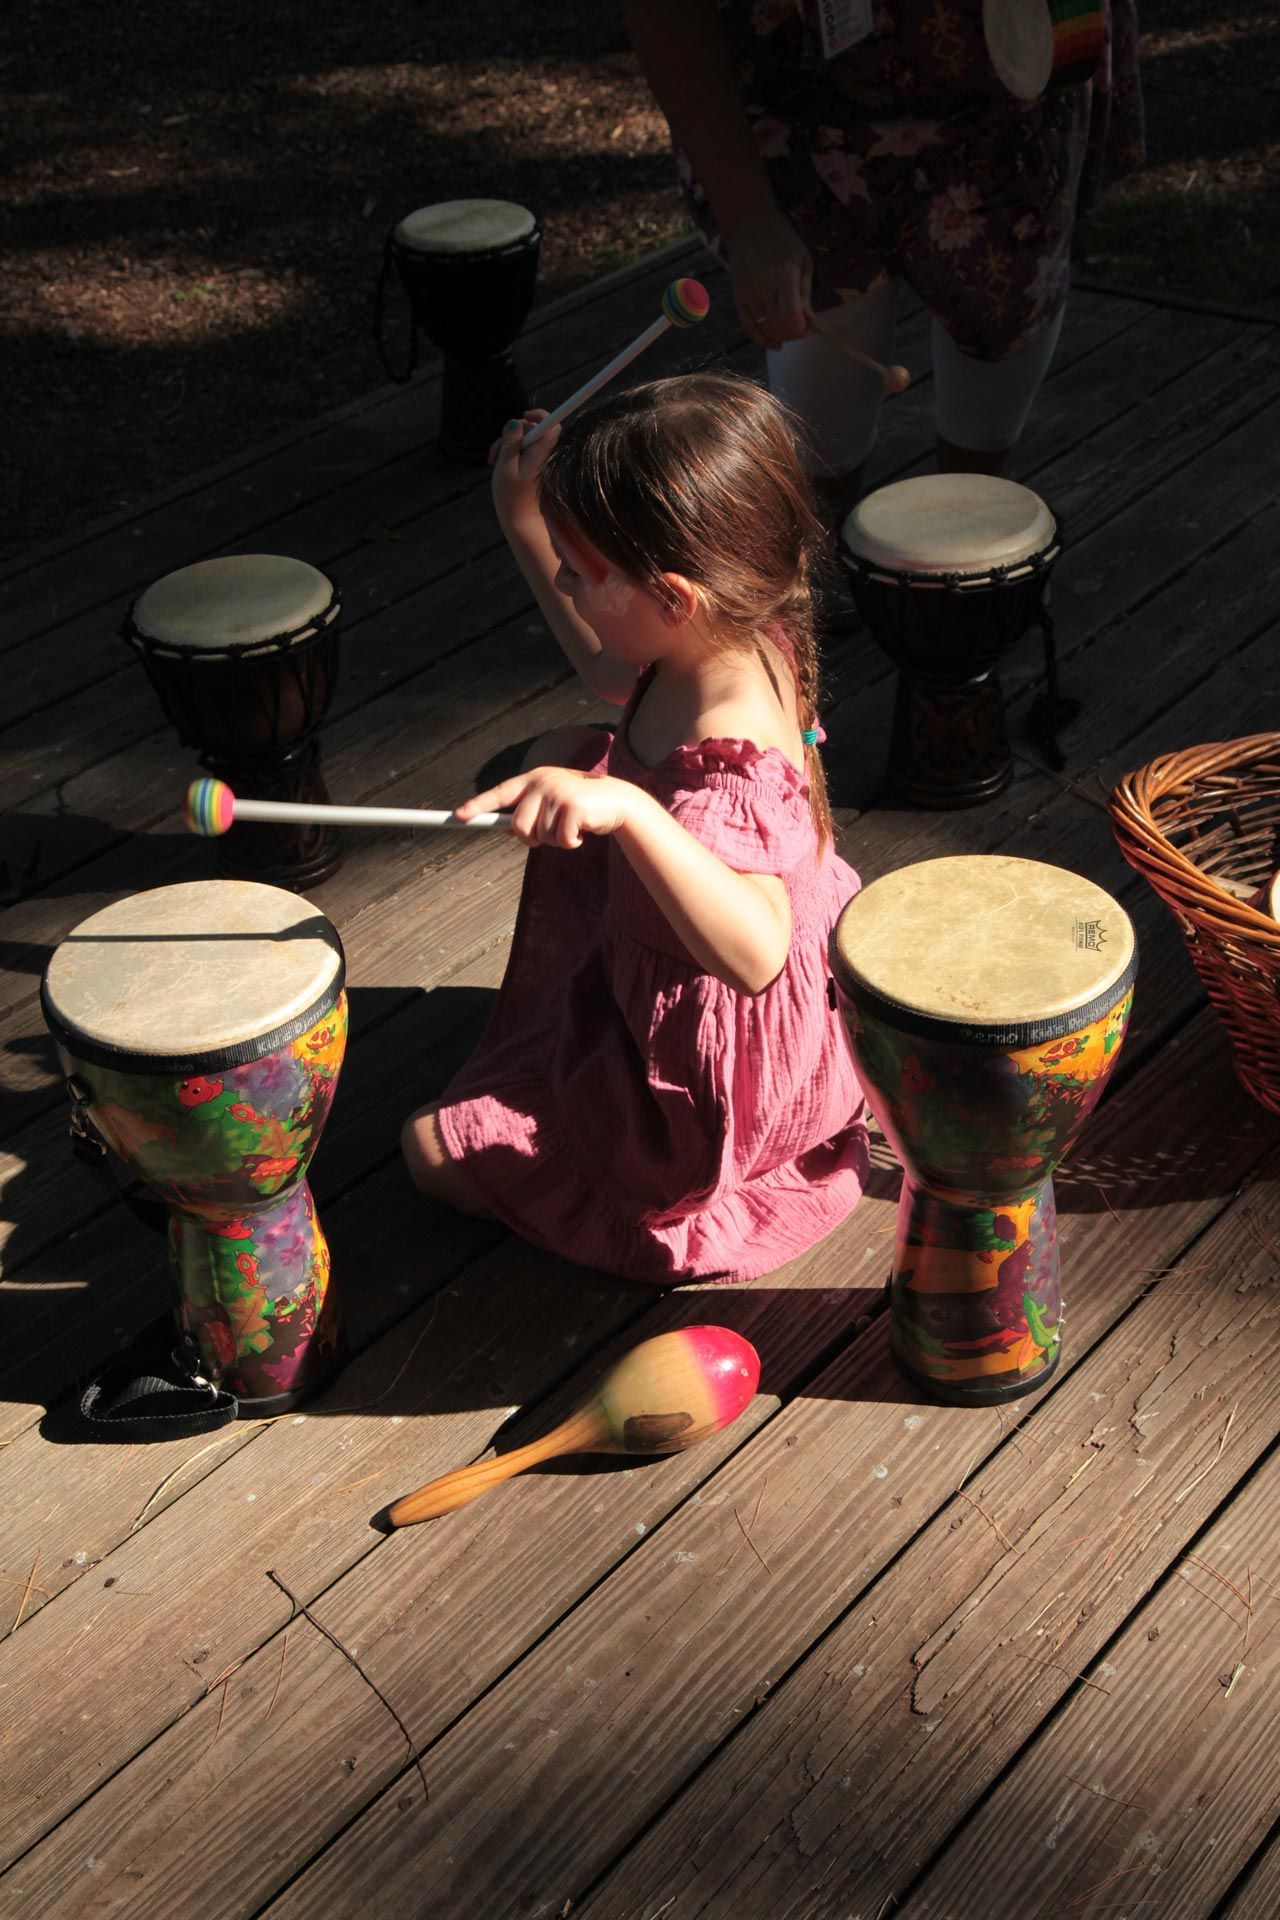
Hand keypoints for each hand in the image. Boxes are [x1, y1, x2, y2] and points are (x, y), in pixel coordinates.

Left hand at [456, 766, 638, 848]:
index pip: (500, 793)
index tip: (459, 816)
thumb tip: (501, 829)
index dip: (479, 805)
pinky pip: (561, 840)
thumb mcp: (551, 806)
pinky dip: (571, 843)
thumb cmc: (580, 806)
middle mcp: (543, 782)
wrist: (618, 801)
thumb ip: (528, 814)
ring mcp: (558, 792)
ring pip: (540, 836)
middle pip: (518, 825)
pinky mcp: (574, 806)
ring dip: (556, 841)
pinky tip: (583, 832)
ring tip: (571, 827)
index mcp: (534, 779)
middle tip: (549, 835)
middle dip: (532, 838)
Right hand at [489, 410, 558, 538]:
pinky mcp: (528, 464)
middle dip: (511, 433)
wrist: (519, 520)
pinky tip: (496, 463)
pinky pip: (518, 449)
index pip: (551, 424)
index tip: (524, 415)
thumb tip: (515, 421)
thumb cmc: (511, 497)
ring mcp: (535, 459)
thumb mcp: (505, 466)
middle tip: (495, 452)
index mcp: (539, 453)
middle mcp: (540, 453)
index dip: (539, 415)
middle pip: (529, 428)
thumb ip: (510, 443)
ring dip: (504, 445)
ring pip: (520, 438)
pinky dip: (506, 452)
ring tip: (492, 461)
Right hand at [722, 207, 813, 351]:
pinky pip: (748, 327)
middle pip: (779, 327)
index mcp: (785, 277)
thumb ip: (806, 292)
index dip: (801, 329)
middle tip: (799, 329)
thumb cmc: (782, 241)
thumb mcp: (803, 260)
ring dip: (779, 336)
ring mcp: (749, 294)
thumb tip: (809, 320)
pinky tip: (772, 343)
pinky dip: (761, 339)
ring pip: (765, 329)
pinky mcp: (738, 298)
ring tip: (787, 330)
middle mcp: (765, 288)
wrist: (749, 226)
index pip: (792, 317)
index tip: (807, 327)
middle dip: (793, 334)